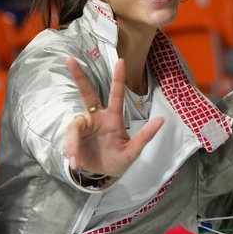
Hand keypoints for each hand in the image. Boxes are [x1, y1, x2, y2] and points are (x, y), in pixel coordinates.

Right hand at [63, 58, 164, 176]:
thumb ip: (144, 137)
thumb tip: (162, 120)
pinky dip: (71, 152)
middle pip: (87, 94)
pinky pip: (70, 142)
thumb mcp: (133, 152)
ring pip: (74, 127)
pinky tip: (74, 162)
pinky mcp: (73, 138)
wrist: (105, 174)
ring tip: (75, 160)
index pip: (115, 95)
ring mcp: (83, 127)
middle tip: (70, 60)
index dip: (118, 79)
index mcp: (113, 118)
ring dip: (73, 143)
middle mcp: (96, 118)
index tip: (121, 60)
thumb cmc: (119, 159)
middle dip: (79, 76)